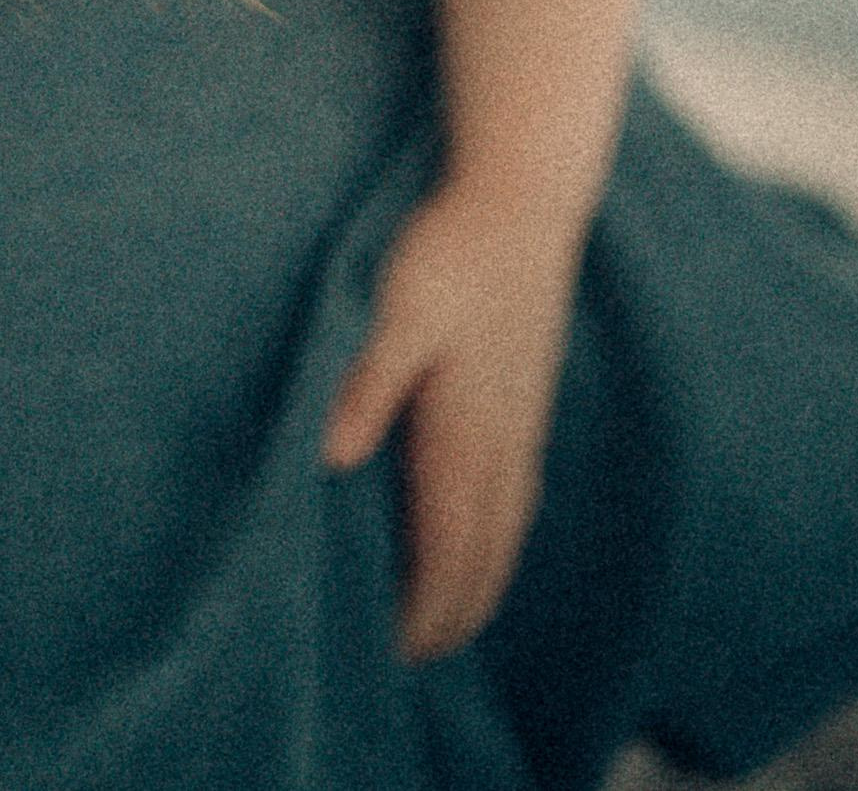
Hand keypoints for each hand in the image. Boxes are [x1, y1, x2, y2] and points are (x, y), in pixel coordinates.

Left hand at [320, 180, 579, 661]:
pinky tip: (488, 535)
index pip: (449, 549)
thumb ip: (366, 383)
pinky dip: (501, 539)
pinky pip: (518, 495)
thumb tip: (330, 457)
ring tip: (448, 621)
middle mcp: (502, 441)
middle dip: (453, 613)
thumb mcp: (397, 308)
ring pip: (507, 529)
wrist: (523, 199)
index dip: (425, 606)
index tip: (393, 651)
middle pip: (484, 555)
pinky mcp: (527, 398)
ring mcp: (522, 421)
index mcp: (465, 431)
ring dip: (479, 581)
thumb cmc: (451, 249)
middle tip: (412, 657)